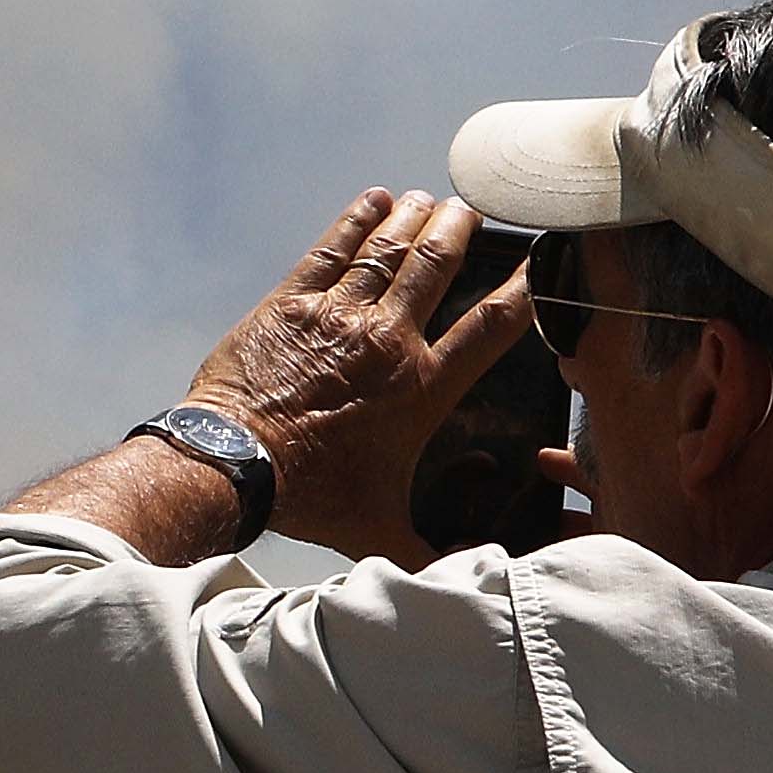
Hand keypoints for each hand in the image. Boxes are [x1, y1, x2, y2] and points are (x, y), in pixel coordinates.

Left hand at [176, 190, 532, 562]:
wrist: (233, 466)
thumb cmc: (310, 499)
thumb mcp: (382, 531)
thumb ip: (436, 550)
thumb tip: (482, 572)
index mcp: (421, 387)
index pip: (491, 328)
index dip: (522, 290)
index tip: (539, 262)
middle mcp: (387, 341)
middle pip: (436, 269)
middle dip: (459, 232)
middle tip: (472, 210)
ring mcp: (336, 317)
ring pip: (385, 252)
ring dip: (410, 220)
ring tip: (428, 200)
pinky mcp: (287, 305)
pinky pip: (329, 251)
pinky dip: (352, 222)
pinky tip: (369, 200)